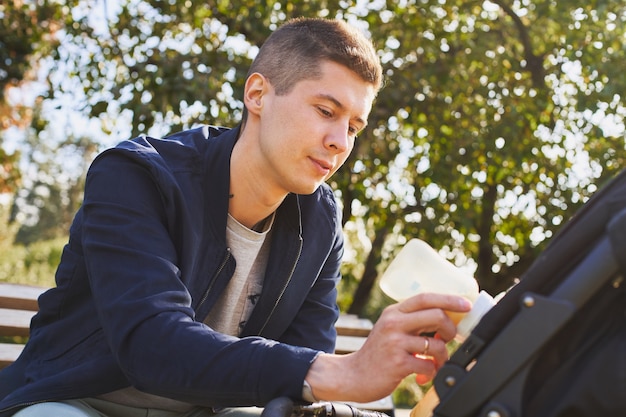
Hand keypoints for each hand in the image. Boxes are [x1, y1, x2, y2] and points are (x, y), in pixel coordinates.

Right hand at [305, 293, 471, 402]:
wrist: (354, 375)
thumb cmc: (378, 354)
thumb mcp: (390, 329)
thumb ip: (411, 322)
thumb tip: (445, 321)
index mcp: (394, 312)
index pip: (425, 298)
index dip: (449, 299)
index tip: (466, 304)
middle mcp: (393, 323)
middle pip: (436, 315)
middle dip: (451, 329)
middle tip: (449, 339)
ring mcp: (395, 342)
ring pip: (436, 343)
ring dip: (442, 356)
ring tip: (435, 363)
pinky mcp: (397, 363)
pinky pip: (428, 365)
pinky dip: (432, 372)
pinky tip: (423, 375)